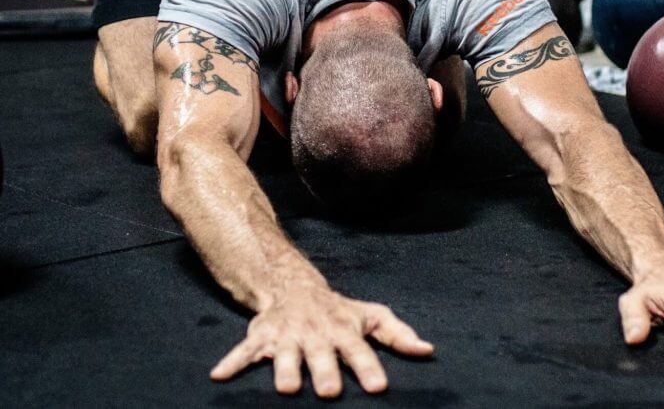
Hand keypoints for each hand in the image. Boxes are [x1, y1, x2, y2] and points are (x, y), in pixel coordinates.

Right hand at [210, 286, 433, 397]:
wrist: (295, 287)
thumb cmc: (339, 312)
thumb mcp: (371, 317)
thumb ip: (398, 335)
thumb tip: (428, 350)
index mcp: (343, 331)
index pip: (360, 352)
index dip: (369, 369)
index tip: (378, 387)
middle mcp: (315, 334)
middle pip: (322, 356)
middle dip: (325, 372)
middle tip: (330, 392)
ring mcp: (287, 335)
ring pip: (284, 355)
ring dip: (284, 370)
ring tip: (286, 388)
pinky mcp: (261, 337)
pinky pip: (243, 351)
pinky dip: (231, 362)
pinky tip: (219, 376)